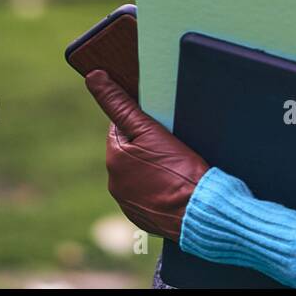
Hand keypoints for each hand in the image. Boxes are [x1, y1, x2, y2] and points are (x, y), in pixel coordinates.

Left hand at [84, 69, 210, 241]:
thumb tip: (94, 77)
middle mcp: (115, 183)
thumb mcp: (150, 130)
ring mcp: (128, 203)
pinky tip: (174, 186)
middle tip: (172, 146)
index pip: (121, 127)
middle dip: (146, 146)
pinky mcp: (142, 218)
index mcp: (114, 157)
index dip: (142, 122)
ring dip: (150, 168)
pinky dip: (157, 189)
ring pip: (137, 174)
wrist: (201, 212)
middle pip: (129, 151)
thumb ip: (120, 104)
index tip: (161, 125)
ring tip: (175, 167)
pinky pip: (146, 196)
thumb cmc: (178, 169)